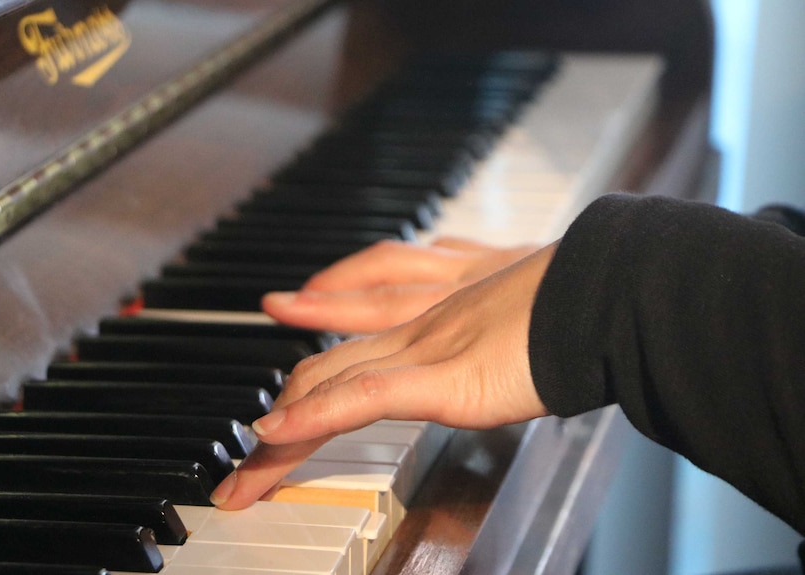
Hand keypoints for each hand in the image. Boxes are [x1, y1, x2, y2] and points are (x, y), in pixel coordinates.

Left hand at [211, 242, 557, 509]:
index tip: (278, 423)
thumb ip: (491, 354)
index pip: (350, 359)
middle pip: (323, 374)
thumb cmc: (576, 315)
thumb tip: (487, 374)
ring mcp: (425, 350)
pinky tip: (276, 434)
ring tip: (242, 471)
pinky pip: (362, 396)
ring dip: (278, 433)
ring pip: (328, 386)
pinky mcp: (444, 375)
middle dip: (277, 422)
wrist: (609, 291)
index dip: (307, 393)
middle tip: (241, 459)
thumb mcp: (520, 339)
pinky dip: (314, 417)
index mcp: (432, 328)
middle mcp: (415, 335)